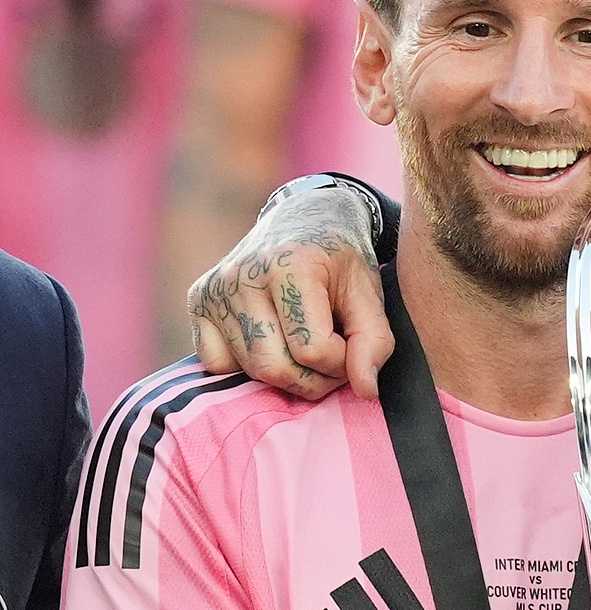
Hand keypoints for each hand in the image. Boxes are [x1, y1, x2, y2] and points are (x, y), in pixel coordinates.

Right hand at [187, 187, 390, 398]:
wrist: (305, 218)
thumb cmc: (340, 259)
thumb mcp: (369, 291)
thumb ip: (373, 340)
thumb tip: (366, 391)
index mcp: (289, 265)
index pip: (312, 350)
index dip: (341, 362)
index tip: (353, 346)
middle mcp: (242, 276)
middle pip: (275, 367)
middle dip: (314, 378)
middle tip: (333, 359)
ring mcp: (214, 290)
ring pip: (249, 370)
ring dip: (287, 375)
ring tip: (307, 347)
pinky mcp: (198, 302)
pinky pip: (217, 364)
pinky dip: (247, 366)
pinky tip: (273, 340)